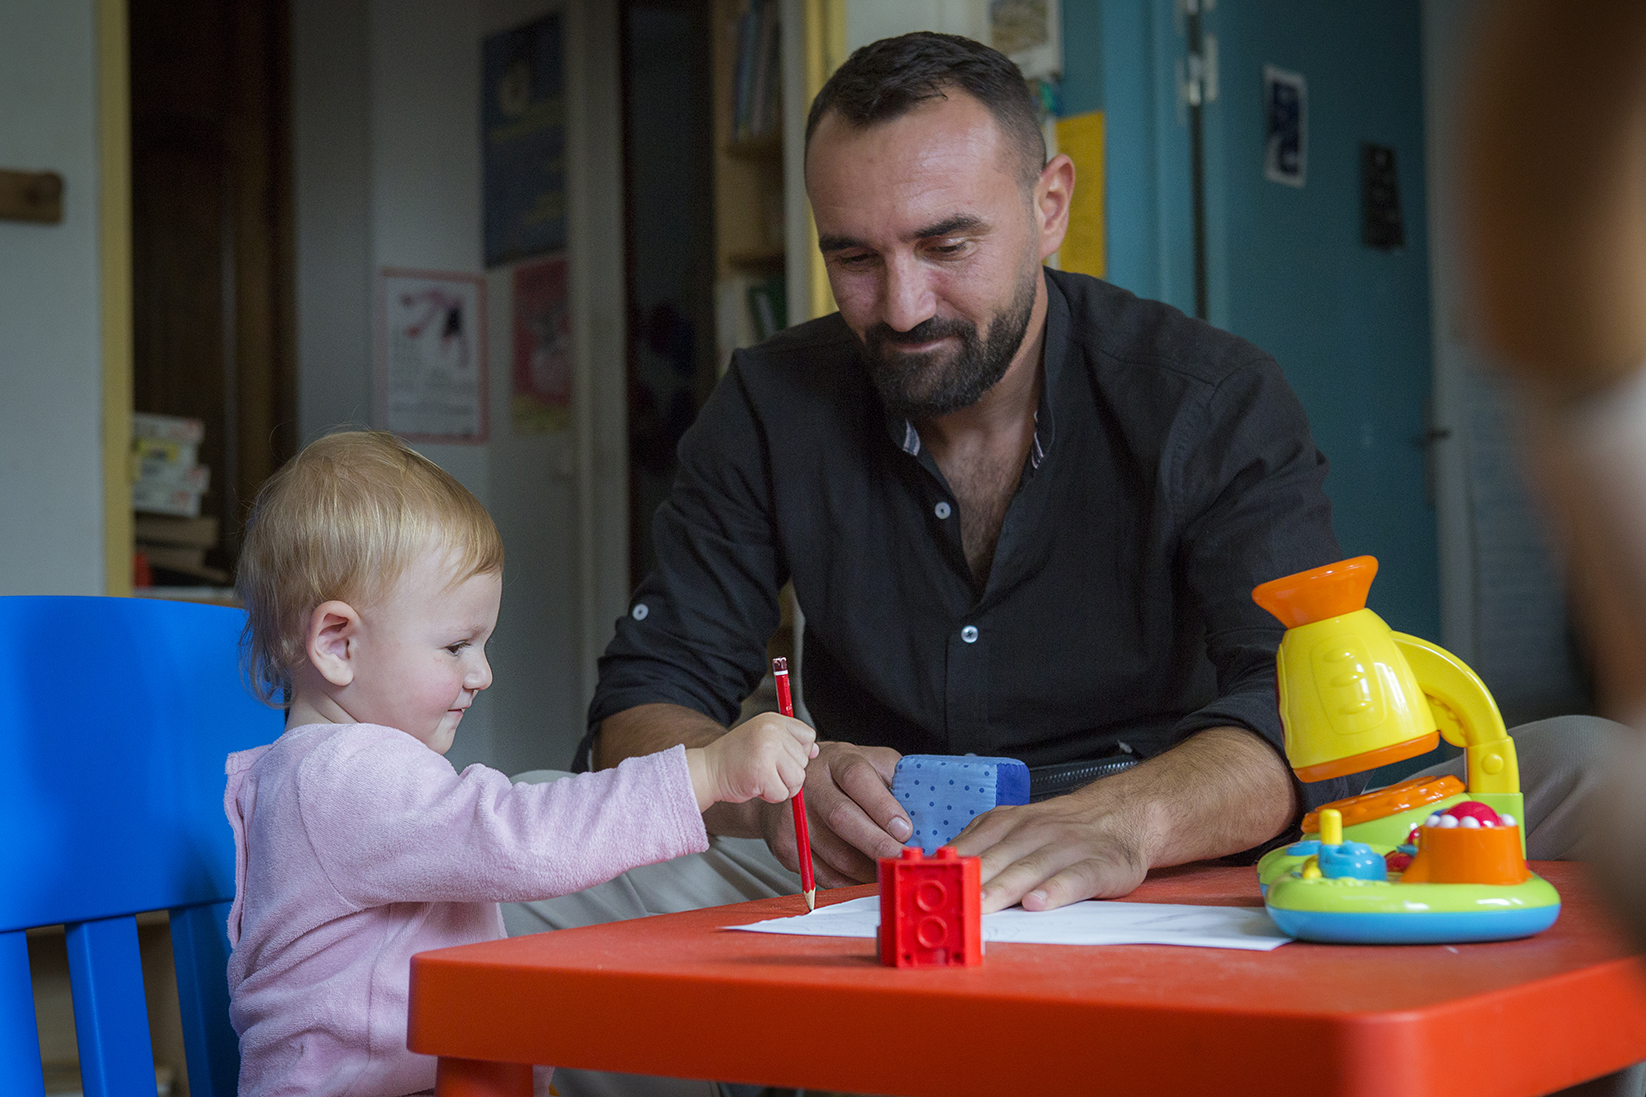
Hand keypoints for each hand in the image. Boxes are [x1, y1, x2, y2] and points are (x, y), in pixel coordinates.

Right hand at [687, 712, 816, 810]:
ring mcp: (767, 751)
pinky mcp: (762, 773)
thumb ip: (789, 742)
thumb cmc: (735, 758)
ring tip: (762, 777)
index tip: (781, 757)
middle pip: (804, 760)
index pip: (808, 736)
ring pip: (797, 779)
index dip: (798, 752)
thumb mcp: (763, 739)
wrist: (706, 770)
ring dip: (781, 785)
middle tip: (764, 768)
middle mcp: (772, 731)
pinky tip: (755, 785)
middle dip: (787, 771)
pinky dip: (770, 796)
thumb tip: (815, 750)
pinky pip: (783, 793)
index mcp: (773, 720)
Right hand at [758, 741, 911, 886]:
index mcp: (837, 761)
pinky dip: (849, 881)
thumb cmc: (838, 775)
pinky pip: (822, 873)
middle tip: (900, 858)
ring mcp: (794, 818)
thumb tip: (924, 808)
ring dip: (866, 868)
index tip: (904, 829)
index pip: (857, 779)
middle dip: (876, 843)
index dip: (882, 806)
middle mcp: (811, 786)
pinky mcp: (787, 846)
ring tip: (890, 870)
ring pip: (833, 851)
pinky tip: (866, 878)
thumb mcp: (870, 762)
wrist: (790, 783)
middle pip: (842, 817)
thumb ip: (895, 779)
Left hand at [949, 785, 1153, 912]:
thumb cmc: (1060, 830)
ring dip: (1004, 888)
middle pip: (996, 859)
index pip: (971, 845)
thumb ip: (981, 846)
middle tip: (947, 903)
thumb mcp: (1016, 827)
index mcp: (1008, 822)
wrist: (1120, 814)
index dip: (947, 867)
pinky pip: (1073, 879)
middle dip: (970, 882)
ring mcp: (1066, 848)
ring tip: (983, 906)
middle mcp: (1034, 831)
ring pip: (1029, 869)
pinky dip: (1054, 891)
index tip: (924, 885)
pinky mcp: (1097, 866)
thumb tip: (935, 869)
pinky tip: (1037, 903)